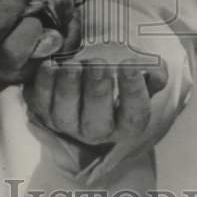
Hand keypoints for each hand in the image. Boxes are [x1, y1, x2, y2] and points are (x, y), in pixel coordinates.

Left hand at [23, 46, 167, 147]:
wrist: (88, 87)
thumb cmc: (118, 81)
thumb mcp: (141, 80)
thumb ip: (153, 74)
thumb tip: (156, 70)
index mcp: (125, 125)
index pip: (133, 117)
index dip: (132, 93)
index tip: (130, 67)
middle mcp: (95, 132)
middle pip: (97, 122)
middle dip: (97, 91)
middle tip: (99, 64)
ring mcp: (67, 124)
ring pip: (65, 115)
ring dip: (69, 87)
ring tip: (74, 64)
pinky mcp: (44, 112)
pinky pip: (41, 102)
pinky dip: (44, 83)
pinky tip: (51, 65)